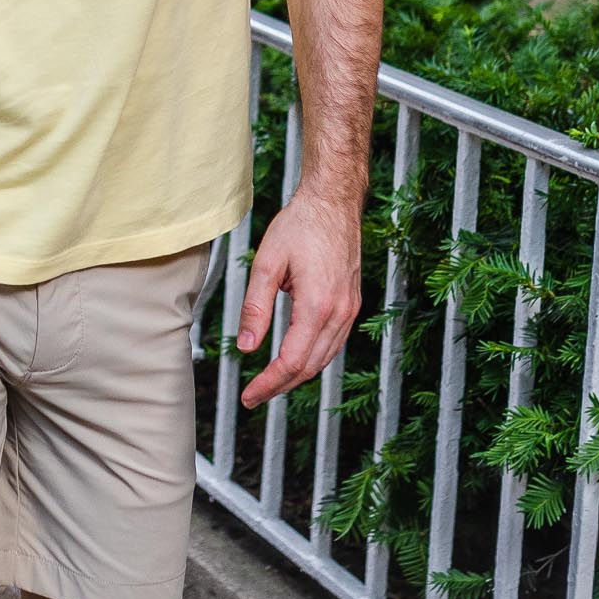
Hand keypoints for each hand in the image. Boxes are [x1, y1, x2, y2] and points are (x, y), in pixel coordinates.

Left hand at [236, 185, 362, 407]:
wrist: (334, 201)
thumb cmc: (299, 225)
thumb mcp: (267, 263)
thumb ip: (256, 308)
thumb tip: (246, 348)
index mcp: (317, 305)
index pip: (291, 361)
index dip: (268, 383)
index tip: (247, 396)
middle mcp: (339, 312)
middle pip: (309, 367)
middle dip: (280, 386)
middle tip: (253, 397)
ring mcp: (350, 309)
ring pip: (325, 358)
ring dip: (297, 376)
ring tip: (270, 383)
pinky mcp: (352, 303)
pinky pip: (334, 342)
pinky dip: (313, 358)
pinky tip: (296, 359)